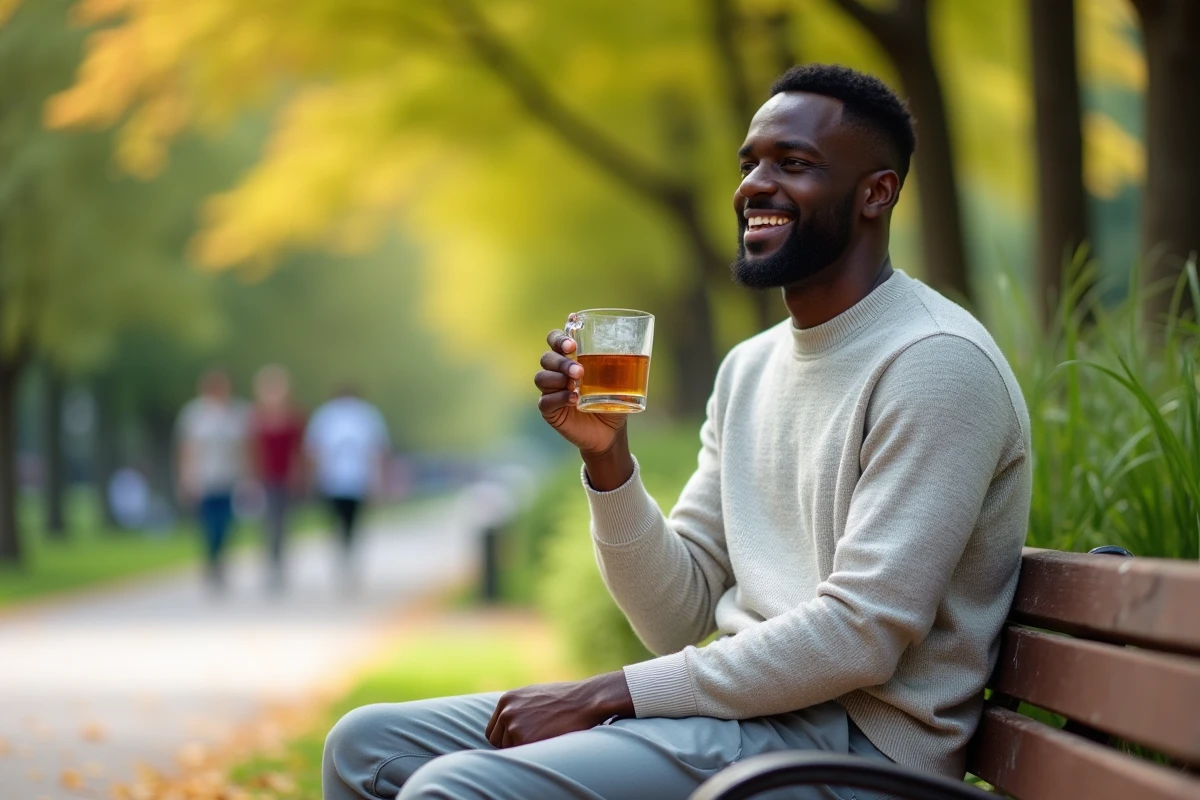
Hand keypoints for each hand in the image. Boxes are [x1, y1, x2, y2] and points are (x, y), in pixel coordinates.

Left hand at [485, 671, 634, 748]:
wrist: (584, 700)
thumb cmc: (564, 699)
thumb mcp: (534, 695)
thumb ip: (517, 707)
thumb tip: (508, 723)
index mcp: (507, 700)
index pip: (493, 728)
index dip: (505, 736)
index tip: (518, 739)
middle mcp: (506, 711)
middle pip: (496, 740)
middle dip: (510, 744)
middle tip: (532, 741)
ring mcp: (512, 725)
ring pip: (508, 749)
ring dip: (522, 748)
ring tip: (543, 737)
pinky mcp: (522, 738)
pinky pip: (520, 754)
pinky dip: (531, 752)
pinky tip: (546, 741)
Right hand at [535, 328, 626, 455]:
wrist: (611, 432)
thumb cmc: (612, 401)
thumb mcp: (618, 380)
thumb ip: (617, 364)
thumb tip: (632, 348)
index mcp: (570, 358)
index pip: (555, 340)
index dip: (558, 339)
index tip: (572, 344)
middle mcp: (557, 372)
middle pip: (547, 358)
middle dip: (562, 362)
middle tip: (580, 371)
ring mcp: (551, 391)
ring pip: (541, 377)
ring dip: (558, 378)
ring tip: (576, 385)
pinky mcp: (550, 410)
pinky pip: (545, 401)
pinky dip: (558, 398)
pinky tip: (573, 400)